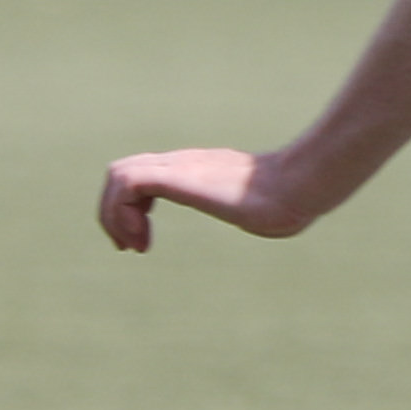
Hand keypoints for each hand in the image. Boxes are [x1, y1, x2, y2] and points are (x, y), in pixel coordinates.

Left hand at [99, 146, 319, 252]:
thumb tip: (270, 216)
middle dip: (113, 213)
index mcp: (200, 169)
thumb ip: (253, 208)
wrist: (297, 187)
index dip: (131, 209)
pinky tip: (141, 239)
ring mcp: (179, 165)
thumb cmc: (290, 203)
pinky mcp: (175, 175)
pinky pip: (126, 185)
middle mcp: (184, 162)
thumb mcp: (261, 209)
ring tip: (132, 245)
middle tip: (128, 247)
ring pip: (118, 175)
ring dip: (113, 215)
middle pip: (122, 171)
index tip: (143, 243)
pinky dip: (121, 214)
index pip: (144, 173)